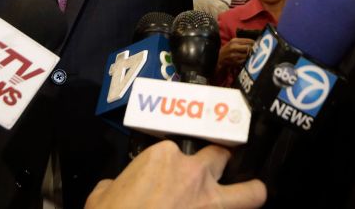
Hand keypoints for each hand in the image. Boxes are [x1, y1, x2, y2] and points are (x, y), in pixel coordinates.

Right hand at [86, 140, 265, 208]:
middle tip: (215, 173)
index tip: (163, 178)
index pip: (176, 150)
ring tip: (252, 193)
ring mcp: (210, 203)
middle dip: (220, 164)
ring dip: (251, 193)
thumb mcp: (101, 196)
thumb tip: (114, 188)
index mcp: (163, 158)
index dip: (170, 166)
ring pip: (250, 192)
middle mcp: (194, 174)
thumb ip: (116, 185)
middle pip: (221, 158)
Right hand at [218, 38, 254, 71]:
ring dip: (251, 56)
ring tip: (252, 55)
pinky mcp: (234, 62)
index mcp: (234, 41)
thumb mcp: (233, 42)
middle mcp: (234, 47)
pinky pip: (244, 61)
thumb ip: (243, 42)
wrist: (219, 58)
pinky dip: (247, 60)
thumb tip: (254, 42)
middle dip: (253, 50)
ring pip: (247, 55)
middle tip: (256, 51)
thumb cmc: (228, 49)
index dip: (255, 43)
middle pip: (249, 48)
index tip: (258, 45)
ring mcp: (234, 55)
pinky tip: (246, 60)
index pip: (249, 41)